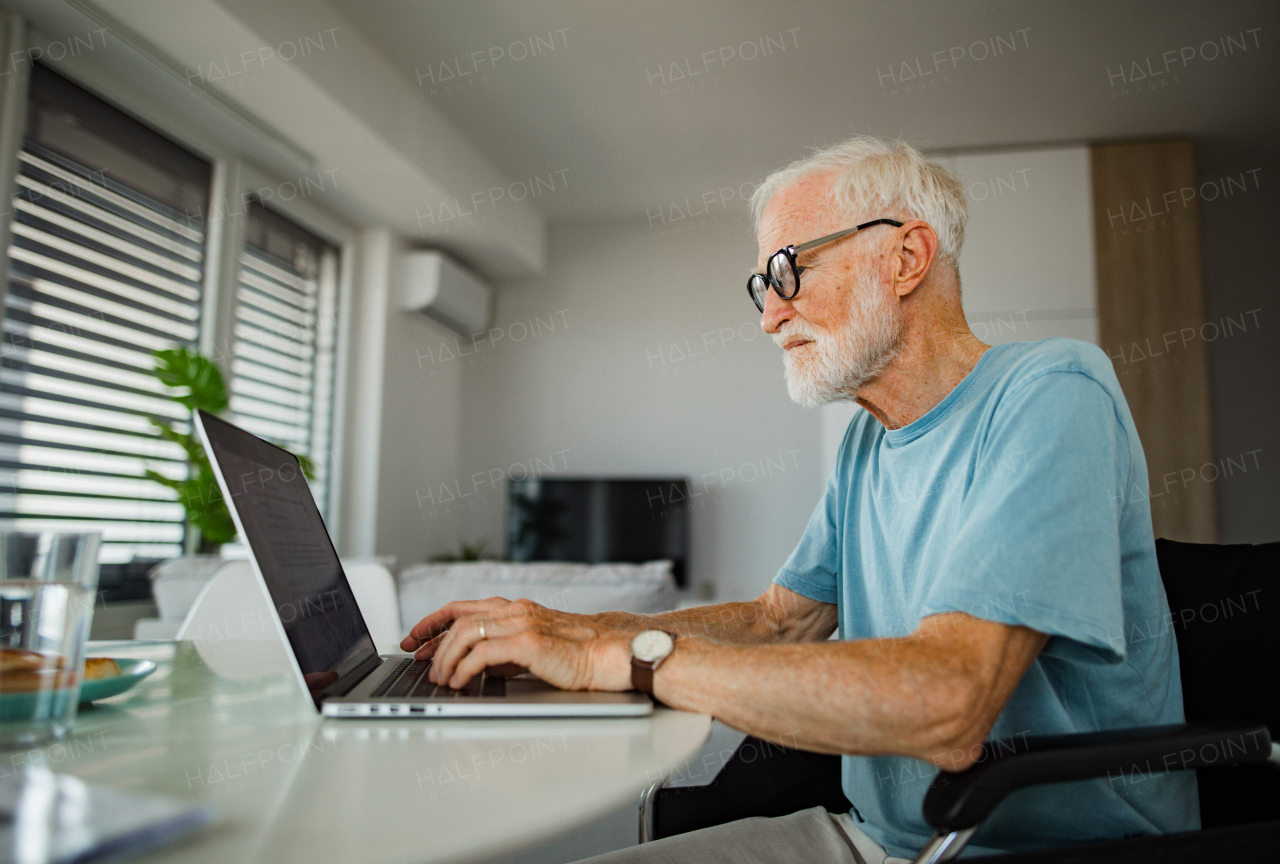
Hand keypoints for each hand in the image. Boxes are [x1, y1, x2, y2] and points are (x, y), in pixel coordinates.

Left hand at [400, 597, 632, 691]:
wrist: (610, 655)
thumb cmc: (578, 656)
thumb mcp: (532, 650)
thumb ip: (504, 653)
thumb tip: (476, 667)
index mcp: (516, 608)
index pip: (462, 608)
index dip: (432, 622)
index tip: (414, 638)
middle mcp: (515, 610)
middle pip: (458, 618)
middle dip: (431, 641)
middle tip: (419, 662)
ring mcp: (521, 623)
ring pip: (465, 633)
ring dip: (445, 658)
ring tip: (440, 679)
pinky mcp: (528, 642)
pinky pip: (482, 653)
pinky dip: (464, 669)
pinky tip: (459, 683)